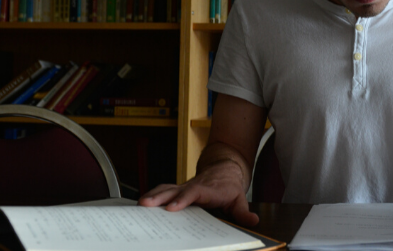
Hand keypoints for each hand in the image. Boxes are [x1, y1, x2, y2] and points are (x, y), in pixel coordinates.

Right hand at [138, 159, 259, 225]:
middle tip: (146, 205)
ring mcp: (184, 187)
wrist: (224, 170)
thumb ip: (244, 213)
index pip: (195, 193)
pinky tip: (141, 203)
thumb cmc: (229, 186)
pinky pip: (163, 190)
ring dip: (153, 196)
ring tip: (139, 205)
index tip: (172, 208)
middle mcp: (193, 187)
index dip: (183, 199)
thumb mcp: (239, 200)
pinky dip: (152, 195)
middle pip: (175, 190)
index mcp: (208, 190)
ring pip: (166, 189)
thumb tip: (253, 221)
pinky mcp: (178, 190)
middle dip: (160, 197)